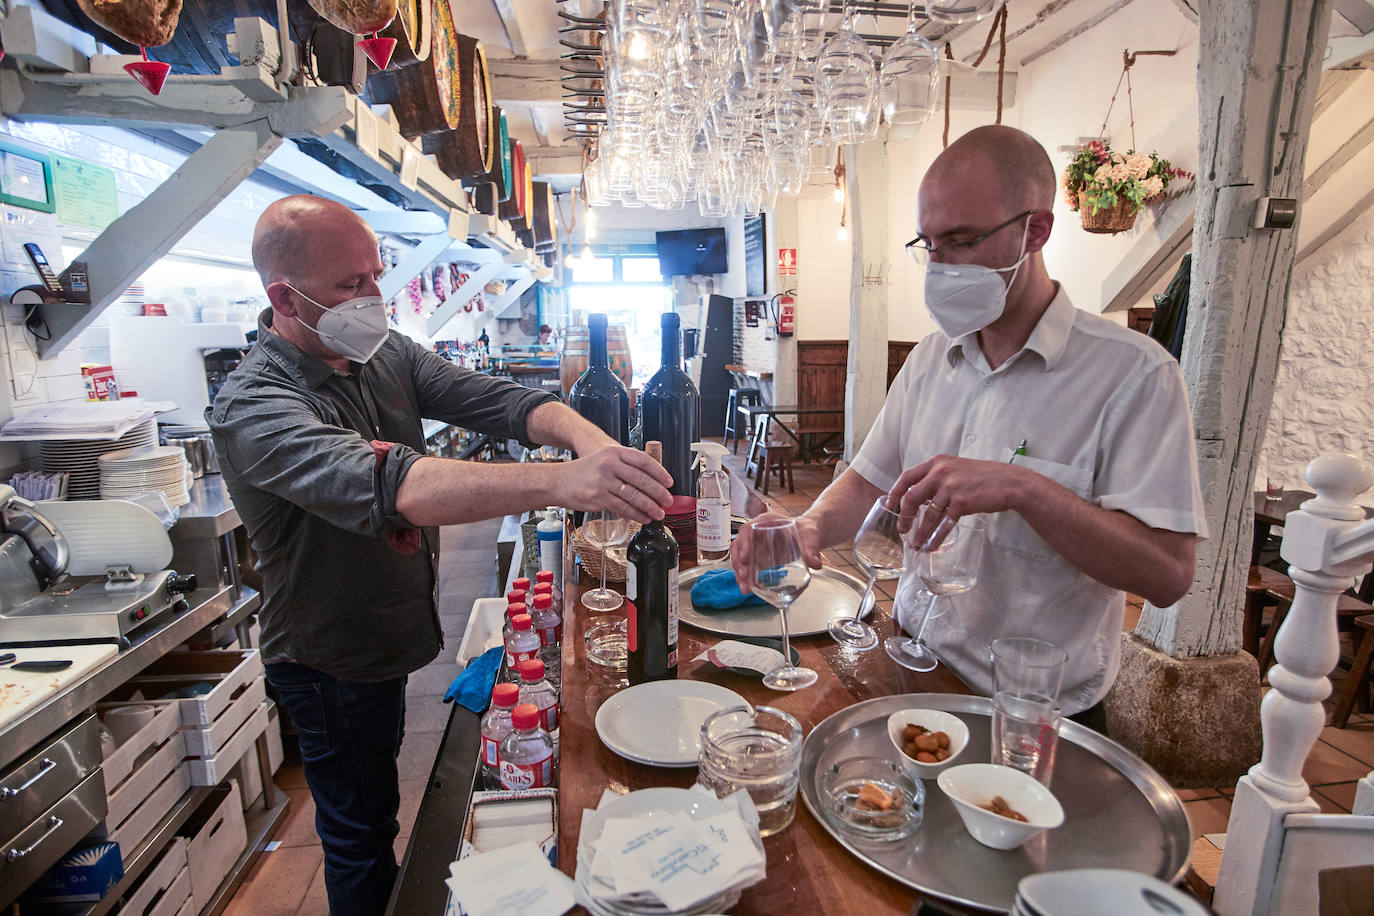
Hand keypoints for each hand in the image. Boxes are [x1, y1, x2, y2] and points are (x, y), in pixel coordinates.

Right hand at [559, 446, 672, 523]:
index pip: (643, 461)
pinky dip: (636, 514)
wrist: (559, 481)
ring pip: (634, 496)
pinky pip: (623, 507)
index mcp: (614, 452)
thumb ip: (625, 466)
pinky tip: (644, 517)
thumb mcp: (604, 459)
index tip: (669, 483)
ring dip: (650, 507)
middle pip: (642, 480)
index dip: (659, 472)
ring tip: (659, 513)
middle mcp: (609, 464)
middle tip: (668, 501)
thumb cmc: (584, 471)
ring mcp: (604, 481)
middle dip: (658, 493)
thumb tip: (651, 480)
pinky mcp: (599, 497)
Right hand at [732, 513, 821, 593]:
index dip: (743, 543)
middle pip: (739, 546)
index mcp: (765, 522)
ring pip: (740, 558)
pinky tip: (750, 588)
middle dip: (739, 564)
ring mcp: (754, 545)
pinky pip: (746, 566)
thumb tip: (815, 563)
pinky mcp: (757, 557)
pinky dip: (746, 578)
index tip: (746, 557)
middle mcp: (756, 533)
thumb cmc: (806, 531)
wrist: (808, 537)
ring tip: (746, 588)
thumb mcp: (810, 537)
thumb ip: (812, 549)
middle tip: (744, 578)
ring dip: (740, 573)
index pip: (747, 529)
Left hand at [889, 454, 1029, 545]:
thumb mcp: (956, 469)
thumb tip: (919, 496)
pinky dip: (936, 537)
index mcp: (937, 462)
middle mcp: (941, 472)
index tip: (890, 505)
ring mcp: (951, 487)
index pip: (907, 477)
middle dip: (905, 516)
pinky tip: (932, 545)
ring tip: (916, 544)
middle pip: (911, 497)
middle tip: (903, 529)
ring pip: (927, 514)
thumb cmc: (984, 477)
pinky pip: (943, 523)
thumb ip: (937, 478)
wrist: (1010, 482)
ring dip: (920, 532)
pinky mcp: (962, 502)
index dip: (895, 492)